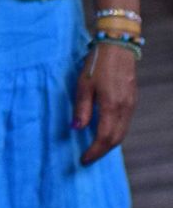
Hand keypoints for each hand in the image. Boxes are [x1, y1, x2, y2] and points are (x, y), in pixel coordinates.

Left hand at [72, 42, 137, 164]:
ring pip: (122, 132)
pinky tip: (105, 132)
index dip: (94, 151)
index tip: (83, 160)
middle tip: (87, 157)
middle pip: (116, 139)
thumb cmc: (97, 64)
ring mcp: (130, 105)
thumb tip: (76, 129)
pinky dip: (115, 133)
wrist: (117, 47)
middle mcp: (124, 109)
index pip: (104, 138)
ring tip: (94, 148)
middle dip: (102, 151)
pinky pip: (125, 124)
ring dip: (109, 143)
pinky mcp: (132, 100)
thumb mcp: (83, 84)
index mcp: (111, 107)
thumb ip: (81, 108)